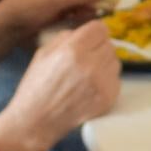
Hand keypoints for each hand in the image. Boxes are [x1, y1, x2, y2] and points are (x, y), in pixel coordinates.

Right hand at [1, 21, 119, 150]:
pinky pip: (115, 80)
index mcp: (73, 50)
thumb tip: (85, 32)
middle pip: (109, 44)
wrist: (35, 121)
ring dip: (104, 64)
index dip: (93, 33)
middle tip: (84, 60)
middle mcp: (91, 65)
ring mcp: (102, 83)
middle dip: (98, 49)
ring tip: (85, 75)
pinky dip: (106, 81)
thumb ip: (66, 37)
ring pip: (115, 61)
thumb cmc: (36, 87)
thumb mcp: (43, 53)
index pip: (100, 28)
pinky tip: (89, 88)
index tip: (89, 39)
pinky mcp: (108, 98)